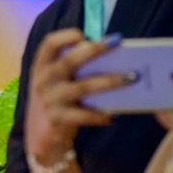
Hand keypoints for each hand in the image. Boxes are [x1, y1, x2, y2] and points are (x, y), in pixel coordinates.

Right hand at [25, 29, 126, 165]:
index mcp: (42, 66)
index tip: (85, 35)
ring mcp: (49, 100)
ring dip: (109, 81)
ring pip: (83, 87)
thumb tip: (112, 56)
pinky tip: (114, 116)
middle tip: (117, 42)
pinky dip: (100, 115)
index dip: (67, 36)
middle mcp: (43, 80)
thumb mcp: (57, 82)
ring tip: (131, 78)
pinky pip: (83, 115)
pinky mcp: (57, 119)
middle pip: (70, 60)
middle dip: (95, 50)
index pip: (49, 43)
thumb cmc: (56, 102)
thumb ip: (74, 68)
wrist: (40, 137)